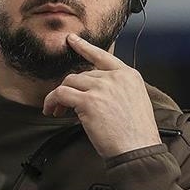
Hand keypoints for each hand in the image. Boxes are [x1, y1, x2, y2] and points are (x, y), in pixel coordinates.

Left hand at [43, 33, 160, 157]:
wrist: (137, 149)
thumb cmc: (137, 133)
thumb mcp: (135, 101)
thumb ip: (117, 89)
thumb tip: (94, 90)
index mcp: (129, 75)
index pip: (103, 56)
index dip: (85, 47)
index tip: (72, 40)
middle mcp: (115, 77)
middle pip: (82, 74)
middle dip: (72, 88)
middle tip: (64, 105)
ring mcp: (102, 88)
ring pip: (69, 82)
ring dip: (59, 96)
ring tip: (56, 110)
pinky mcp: (88, 101)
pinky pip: (61, 94)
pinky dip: (52, 102)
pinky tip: (52, 110)